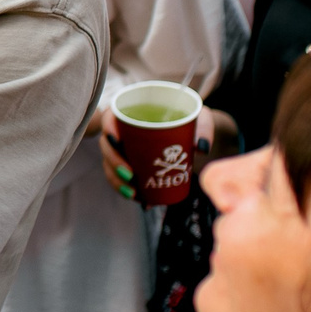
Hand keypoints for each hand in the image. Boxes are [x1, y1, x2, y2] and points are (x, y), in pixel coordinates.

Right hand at [98, 106, 224, 200]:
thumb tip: (200, 147)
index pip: (110, 116)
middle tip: (130, 174)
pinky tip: (138, 199)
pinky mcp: (130, 165)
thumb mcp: (200, 117)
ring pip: (110, 164)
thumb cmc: (194, 120)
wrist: (196, 135)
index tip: (117, 140)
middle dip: (113, 161)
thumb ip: (203, 127)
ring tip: (133, 193)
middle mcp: (124, 131)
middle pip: (107, 144)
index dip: (108, 127)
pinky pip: (120, 177)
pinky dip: (127, 189)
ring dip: (117, 180)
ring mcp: (125, 149)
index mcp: (134, 112)